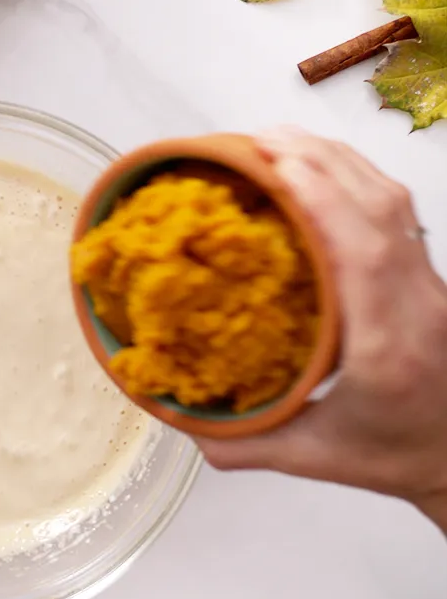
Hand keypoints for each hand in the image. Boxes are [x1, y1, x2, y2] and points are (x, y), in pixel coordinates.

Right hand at [197, 128, 446, 533]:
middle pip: (380, 210)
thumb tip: (178, 424)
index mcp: (386, 348)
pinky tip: (323, 170)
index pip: (364, 256)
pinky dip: (357, 177)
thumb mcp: (315, 459)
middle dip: (321, 162)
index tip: (278, 164)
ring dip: (339, 160)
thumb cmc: (398, 456)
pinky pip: (397, 212)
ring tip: (282, 141)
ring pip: (393, 202)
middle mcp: (416, 305)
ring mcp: (429, 285)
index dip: (323, 200)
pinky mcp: (427, 276)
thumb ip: (244, 446)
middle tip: (260, 139)